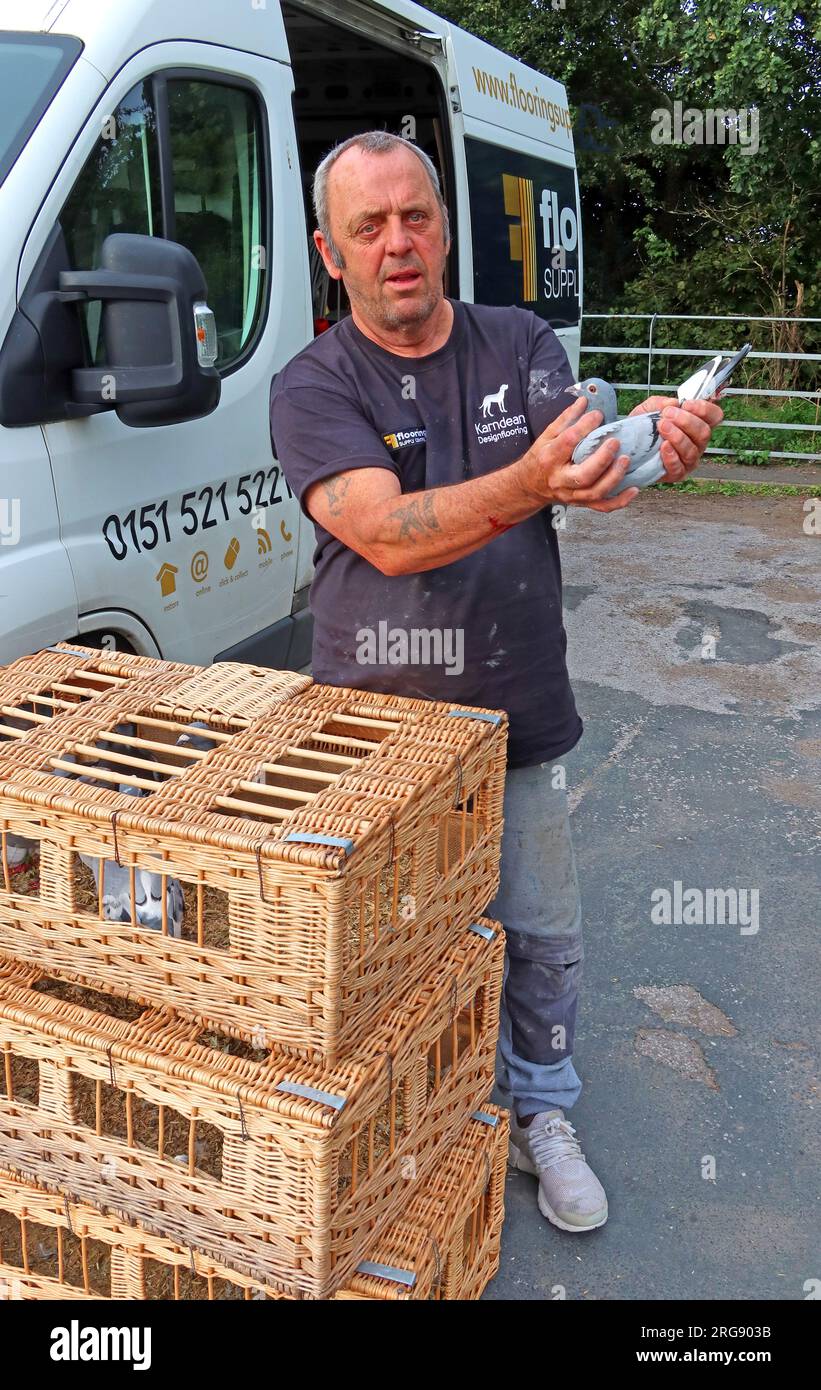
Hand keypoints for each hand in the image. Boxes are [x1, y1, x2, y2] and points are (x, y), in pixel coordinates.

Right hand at [521, 397, 638, 511]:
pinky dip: (620, 501)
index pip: (568, 442)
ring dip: (614, 478)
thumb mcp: (546, 436)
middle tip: (615, 442)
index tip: (598, 414)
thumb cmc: (539, 458)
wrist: (529, 486)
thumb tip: (585, 401)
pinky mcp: (581, 503)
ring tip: (626, 460)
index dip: (584, 427)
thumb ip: (566, 419)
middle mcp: (560, 479)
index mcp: (550, 458)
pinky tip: (634, 489)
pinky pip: (602, 507)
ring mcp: (572, 495)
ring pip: (595, 492)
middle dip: (602, 459)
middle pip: (584, 475)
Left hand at [630, 395, 723, 482]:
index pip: (714, 416)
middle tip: (668, 415)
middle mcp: (697, 443)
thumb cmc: (644, 428)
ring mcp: (689, 459)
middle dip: (686, 421)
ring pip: (692, 450)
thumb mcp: (649, 409)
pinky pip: (679, 467)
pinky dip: (671, 456)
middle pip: (704, 432)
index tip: (686, 404)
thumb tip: (672, 403)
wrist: (628, 447)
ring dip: (677, 436)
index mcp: (697, 424)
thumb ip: (659, 403)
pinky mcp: (677, 473)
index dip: (704, 409)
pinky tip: (663, 447)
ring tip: (662, 427)